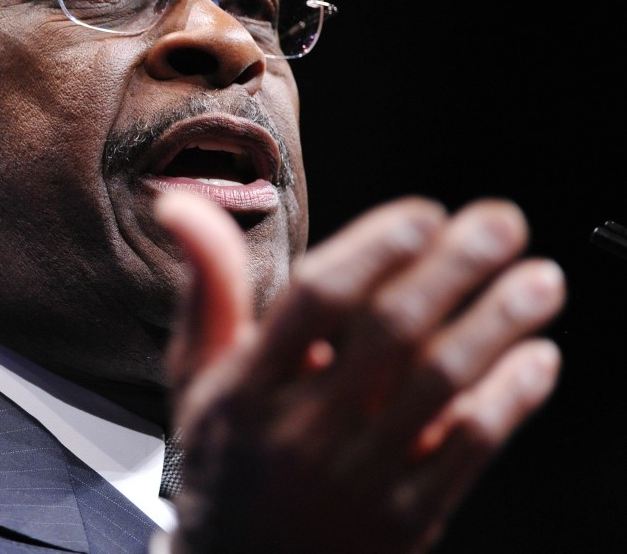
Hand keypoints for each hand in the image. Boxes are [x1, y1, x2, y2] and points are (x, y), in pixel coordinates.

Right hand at [155, 193, 563, 553]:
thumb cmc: (224, 456)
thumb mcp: (195, 375)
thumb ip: (208, 287)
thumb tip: (181, 203)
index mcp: (245, 389)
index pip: (314, 303)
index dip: (373, 251)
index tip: (422, 214)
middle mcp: (300, 432)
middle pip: (391, 333)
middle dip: (452, 269)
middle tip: (501, 222)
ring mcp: (356, 480)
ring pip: (441, 386)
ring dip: (497, 324)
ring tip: (541, 279)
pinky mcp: (404, 519)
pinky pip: (468, 449)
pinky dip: (510, 398)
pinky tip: (536, 356)